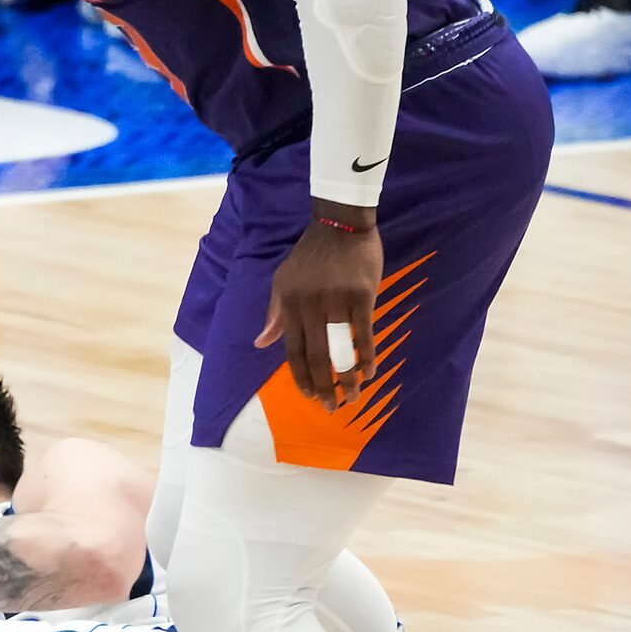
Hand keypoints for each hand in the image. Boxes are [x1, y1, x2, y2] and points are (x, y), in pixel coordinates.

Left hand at [255, 206, 382, 409]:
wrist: (339, 224)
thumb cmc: (310, 255)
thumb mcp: (282, 281)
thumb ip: (274, 314)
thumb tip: (261, 343)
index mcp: (289, 305)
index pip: (292, 350)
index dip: (300, 376)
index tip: (307, 395)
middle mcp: (310, 306)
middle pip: (316, 355)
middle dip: (323, 386)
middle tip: (331, 407)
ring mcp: (337, 300)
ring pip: (341, 348)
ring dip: (347, 377)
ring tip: (353, 397)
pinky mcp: (362, 294)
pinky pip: (365, 332)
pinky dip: (368, 355)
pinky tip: (370, 372)